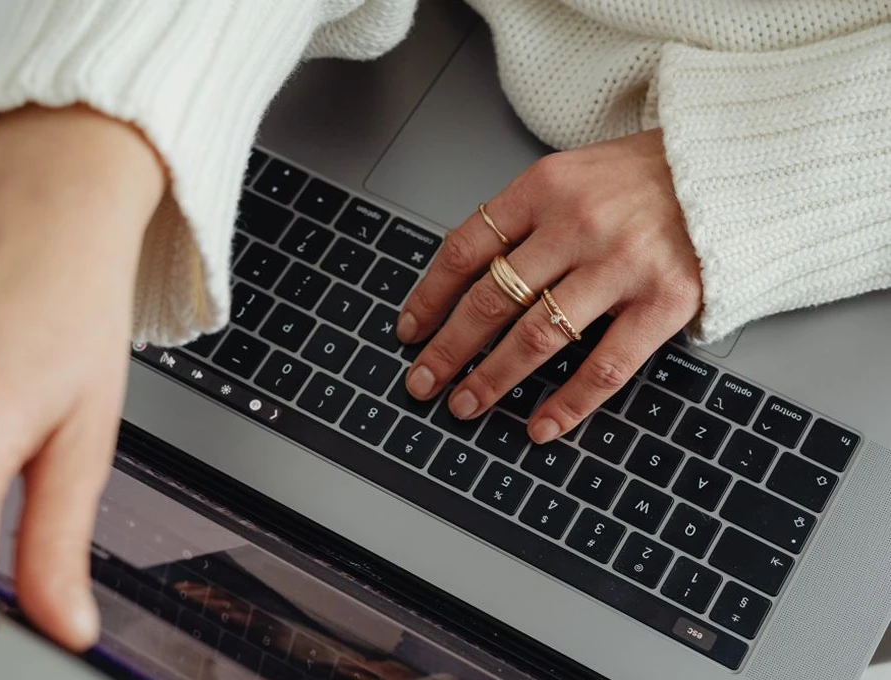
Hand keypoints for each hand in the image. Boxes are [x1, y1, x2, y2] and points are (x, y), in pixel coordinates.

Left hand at [398, 129, 700, 441]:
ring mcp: (622, 263)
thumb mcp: (571, 176)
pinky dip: (568, 403)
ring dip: (492, 378)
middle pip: (491, 299)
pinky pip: (605, 365)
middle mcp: (577, 223)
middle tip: (422, 382)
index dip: (430, 297)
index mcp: (544, 187)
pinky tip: (540, 426)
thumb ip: (523, 221)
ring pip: (537, 335)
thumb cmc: (644, 176)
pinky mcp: (666, 300)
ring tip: (464, 405)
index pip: (465, 250)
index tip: (409, 330)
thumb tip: (465, 282)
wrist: (734, 164)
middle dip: (448, 349)